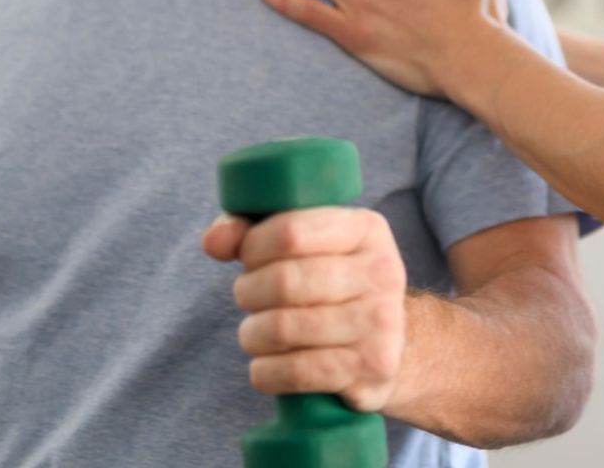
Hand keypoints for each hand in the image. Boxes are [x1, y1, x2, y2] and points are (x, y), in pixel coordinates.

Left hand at [202, 208, 407, 412]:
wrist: (389, 348)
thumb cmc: (330, 287)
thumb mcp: (305, 247)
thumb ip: (252, 232)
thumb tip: (214, 242)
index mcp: (366, 230)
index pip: (290, 232)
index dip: (253, 247)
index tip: (249, 258)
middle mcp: (382, 273)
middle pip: (283, 282)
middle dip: (248, 292)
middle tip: (248, 299)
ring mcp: (381, 323)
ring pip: (282, 328)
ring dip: (252, 335)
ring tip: (257, 333)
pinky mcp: (371, 369)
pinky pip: (294, 372)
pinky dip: (265, 372)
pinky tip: (268, 365)